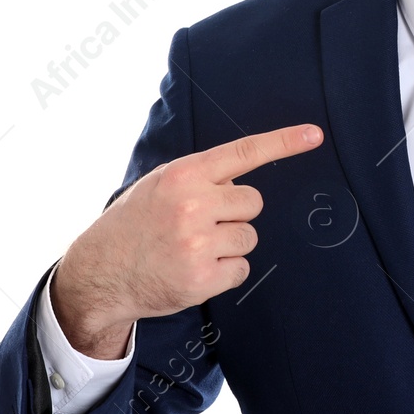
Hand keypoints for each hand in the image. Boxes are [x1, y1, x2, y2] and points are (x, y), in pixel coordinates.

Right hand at [52, 124, 324, 357]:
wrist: (98, 273)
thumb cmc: (134, 225)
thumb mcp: (159, 185)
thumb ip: (200, 178)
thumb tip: (242, 181)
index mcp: (183, 175)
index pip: (243, 152)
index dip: (283, 143)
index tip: (315, 135)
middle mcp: (193, 205)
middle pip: (253, 202)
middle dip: (234, 214)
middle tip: (198, 225)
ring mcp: (198, 243)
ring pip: (249, 236)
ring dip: (229, 244)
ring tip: (191, 249)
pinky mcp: (203, 279)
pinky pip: (241, 268)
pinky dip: (225, 272)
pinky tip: (194, 270)